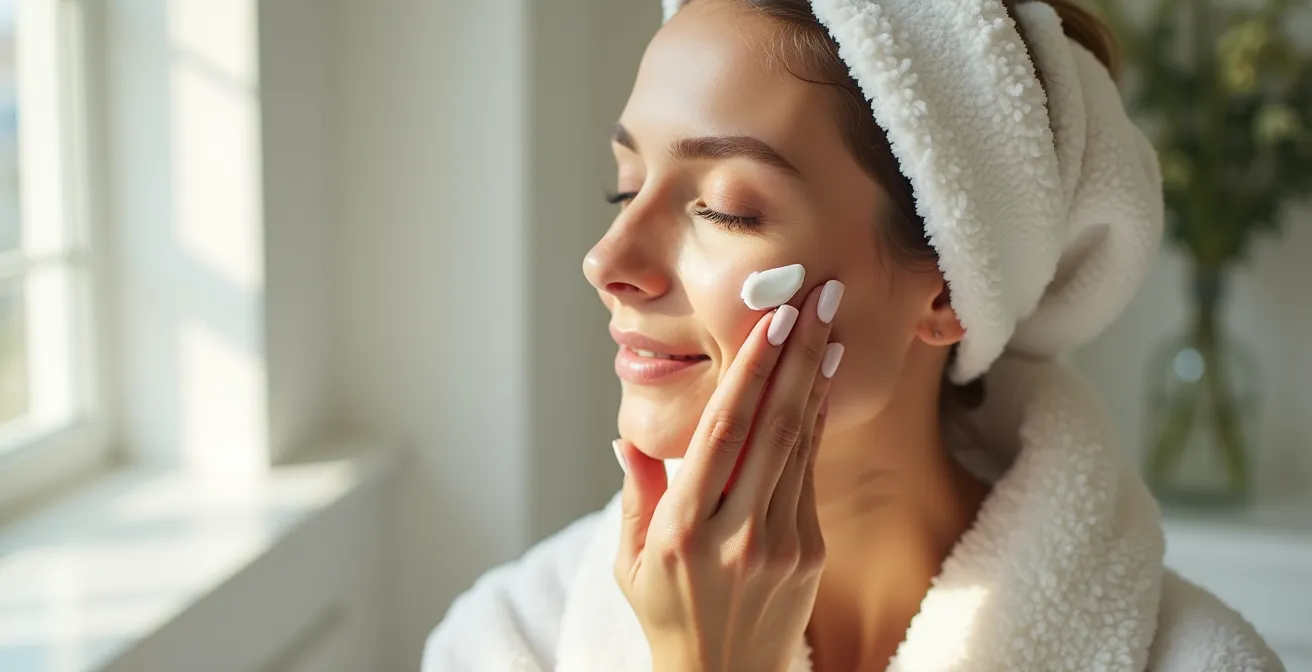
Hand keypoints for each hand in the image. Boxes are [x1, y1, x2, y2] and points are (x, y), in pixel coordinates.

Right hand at [613, 280, 844, 671]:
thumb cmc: (669, 616)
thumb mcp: (631, 561)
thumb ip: (637, 495)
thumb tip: (626, 438)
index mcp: (681, 532)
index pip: (721, 434)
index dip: (748, 372)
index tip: (770, 322)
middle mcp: (734, 535)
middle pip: (771, 426)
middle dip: (796, 353)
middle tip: (817, 297)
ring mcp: (778, 545)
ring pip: (798, 444)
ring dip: (814, 377)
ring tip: (828, 323)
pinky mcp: (809, 554)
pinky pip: (809, 473)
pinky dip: (815, 422)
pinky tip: (821, 381)